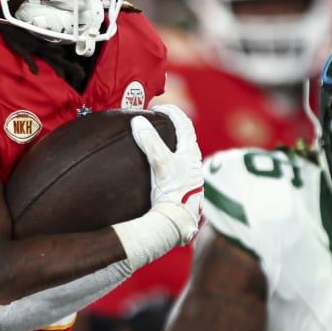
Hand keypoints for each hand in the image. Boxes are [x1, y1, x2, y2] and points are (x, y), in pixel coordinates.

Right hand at [130, 104, 203, 242]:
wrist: (176, 222)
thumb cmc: (172, 193)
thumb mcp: (161, 163)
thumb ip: (150, 141)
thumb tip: (138, 120)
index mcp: (191, 152)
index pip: (184, 122)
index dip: (170, 111)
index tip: (154, 108)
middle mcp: (193, 161)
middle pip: (183, 134)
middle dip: (169, 123)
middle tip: (152, 119)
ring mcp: (188, 173)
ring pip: (179, 148)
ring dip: (168, 139)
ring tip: (152, 137)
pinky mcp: (181, 184)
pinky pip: (174, 161)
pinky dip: (165, 154)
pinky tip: (155, 161)